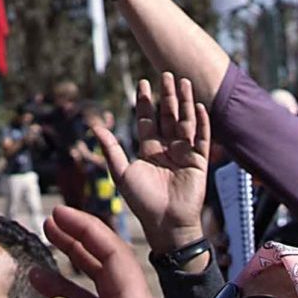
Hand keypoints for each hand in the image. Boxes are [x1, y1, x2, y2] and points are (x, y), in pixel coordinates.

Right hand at [30, 206, 151, 297]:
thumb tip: (38, 278)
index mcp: (135, 296)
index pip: (113, 250)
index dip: (84, 227)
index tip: (59, 212)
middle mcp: (130, 297)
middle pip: (104, 258)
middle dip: (75, 236)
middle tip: (52, 221)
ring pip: (95, 279)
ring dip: (66, 263)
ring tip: (43, 247)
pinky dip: (65, 289)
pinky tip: (41, 283)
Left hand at [95, 74, 211, 253]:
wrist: (166, 224)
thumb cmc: (142, 202)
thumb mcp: (122, 173)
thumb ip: (111, 149)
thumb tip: (95, 126)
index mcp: (148, 150)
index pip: (147, 119)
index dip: (145, 101)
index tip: (144, 81)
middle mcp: (167, 149)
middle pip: (167, 116)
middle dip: (166, 95)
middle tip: (166, 74)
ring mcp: (184, 154)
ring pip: (185, 122)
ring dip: (185, 102)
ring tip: (183, 82)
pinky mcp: (199, 162)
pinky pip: (202, 138)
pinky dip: (202, 122)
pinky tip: (199, 106)